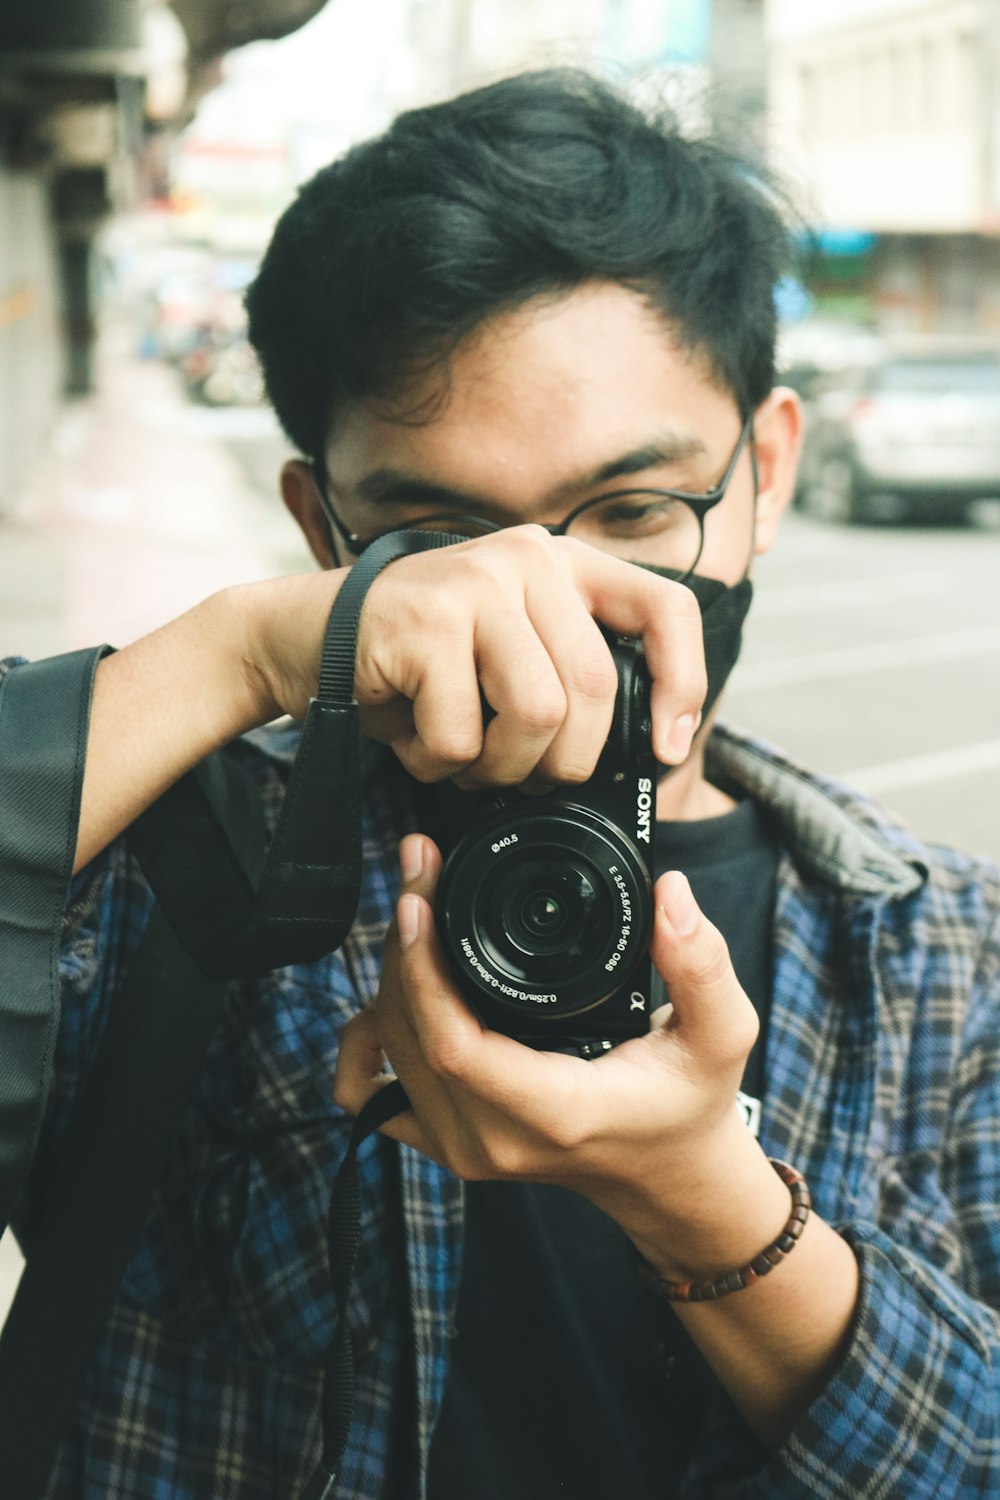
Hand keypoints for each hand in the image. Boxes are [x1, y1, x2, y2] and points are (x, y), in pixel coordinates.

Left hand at [334, 831, 785, 1282]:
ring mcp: (462, 1147)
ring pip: (389, 1050)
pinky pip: (372, 1090)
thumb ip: (703, 965)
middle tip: (419, 869)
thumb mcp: (722, 1034)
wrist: (666, 1176)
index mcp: (555, 1112)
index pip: (454, 1045)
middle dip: (404, 943)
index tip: (421, 898)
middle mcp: (494, 1139)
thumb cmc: (689, 1103)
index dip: (422, 968)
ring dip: (391, 973)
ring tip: (417, 905)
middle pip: (409, 1034)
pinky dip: (368, 1038)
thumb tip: (669, 894)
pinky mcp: (445, 1142)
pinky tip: (391, 992)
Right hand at [351, 526, 704, 784]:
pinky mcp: (425, 621)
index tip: (669, 747)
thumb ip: (568, 669)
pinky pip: (461, 738)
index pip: (665, 609)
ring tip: (461, 757)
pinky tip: (411, 738)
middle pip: (592, 692)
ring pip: (537, 718)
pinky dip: (438, 765)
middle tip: (516, 774)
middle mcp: (527, 558)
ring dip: (497, 767)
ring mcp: (475, 583)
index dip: (682, 685)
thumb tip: (651, 746)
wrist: (302, 637)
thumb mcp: (507, 646)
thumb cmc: (415, 661)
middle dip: (560, 761)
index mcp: (562, 563)